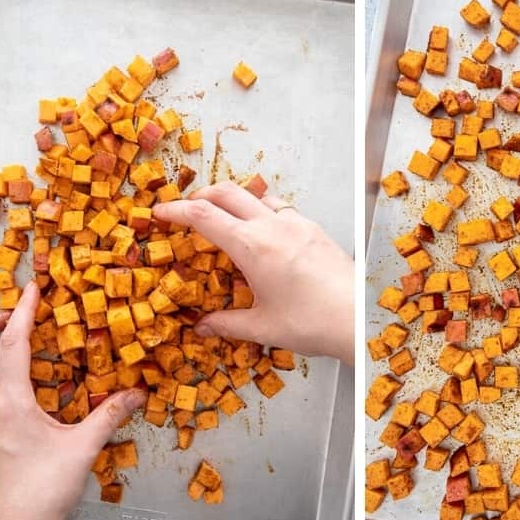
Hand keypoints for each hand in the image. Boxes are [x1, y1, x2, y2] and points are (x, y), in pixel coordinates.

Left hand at [0, 281, 145, 519]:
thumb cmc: (43, 492)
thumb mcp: (82, 449)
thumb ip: (108, 416)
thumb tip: (134, 395)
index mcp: (9, 402)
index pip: (10, 342)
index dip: (21, 311)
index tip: (31, 292)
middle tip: (8, 317)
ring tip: (9, 349)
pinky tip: (11, 393)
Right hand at [154, 182, 354, 365]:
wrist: (359, 320)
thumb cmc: (312, 323)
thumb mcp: (261, 327)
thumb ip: (226, 324)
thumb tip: (201, 326)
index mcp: (252, 246)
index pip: (203, 215)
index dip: (176, 209)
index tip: (160, 212)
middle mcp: (273, 226)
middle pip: (227, 192)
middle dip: (201, 195)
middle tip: (187, 209)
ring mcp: (296, 223)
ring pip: (256, 195)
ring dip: (233, 199)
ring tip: (224, 217)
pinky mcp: (314, 229)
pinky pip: (280, 208)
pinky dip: (261, 210)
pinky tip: (263, 231)